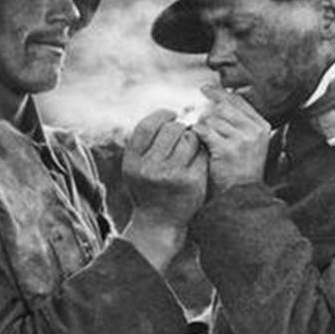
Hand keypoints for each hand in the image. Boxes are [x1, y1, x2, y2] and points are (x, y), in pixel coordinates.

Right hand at [121, 110, 208, 273]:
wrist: (160, 221)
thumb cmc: (148, 187)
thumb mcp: (135, 166)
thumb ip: (145, 142)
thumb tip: (170, 112)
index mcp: (133, 161)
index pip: (148, 125)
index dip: (162, 115)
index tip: (171, 115)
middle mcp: (150, 168)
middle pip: (172, 129)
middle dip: (179, 127)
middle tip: (181, 134)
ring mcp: (173, 175)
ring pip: (190, 138)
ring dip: (192, 138)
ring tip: (188, 148)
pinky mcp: (193, 181)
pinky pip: (202, 153)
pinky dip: (201, 152)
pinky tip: (196, 160)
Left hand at [191, 85, 271, 191]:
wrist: (240, 197)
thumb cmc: (238, 171)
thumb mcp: (248, 144)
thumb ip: (238, 122)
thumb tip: (219, 97)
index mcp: (262, 126)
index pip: (238, 100)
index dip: (220, 92)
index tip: (205, 89)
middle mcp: (255, 131)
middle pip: (224, 107)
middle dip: (205, 108)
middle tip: (190, 110)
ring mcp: (242, 140)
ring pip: (212, 118)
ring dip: (199, 124)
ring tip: (194, 133)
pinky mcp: (227, 149)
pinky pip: (204, 130)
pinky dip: (195, 133)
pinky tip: (192, 140)